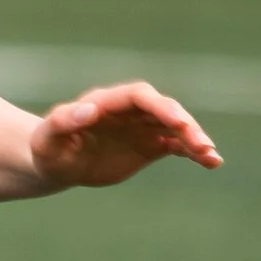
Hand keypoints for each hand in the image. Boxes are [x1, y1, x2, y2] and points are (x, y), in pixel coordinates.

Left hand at [29, 81, 220, 188]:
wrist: (57, 164)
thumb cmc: (48, 148)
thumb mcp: (48, 138)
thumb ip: (63, 121)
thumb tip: (87, 110)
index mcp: (106, 102)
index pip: (138, 96)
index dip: (158, 105)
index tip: (176, 120)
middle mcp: (129, 111)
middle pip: (163, 109)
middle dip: (182, 123)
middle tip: (199, 142)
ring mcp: (142, 127)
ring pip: (175, 127)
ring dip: (194, 138)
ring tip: (211, 156)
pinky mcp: (149, 145)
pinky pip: (176, 145)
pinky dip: (194, 152)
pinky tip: (212, 162)